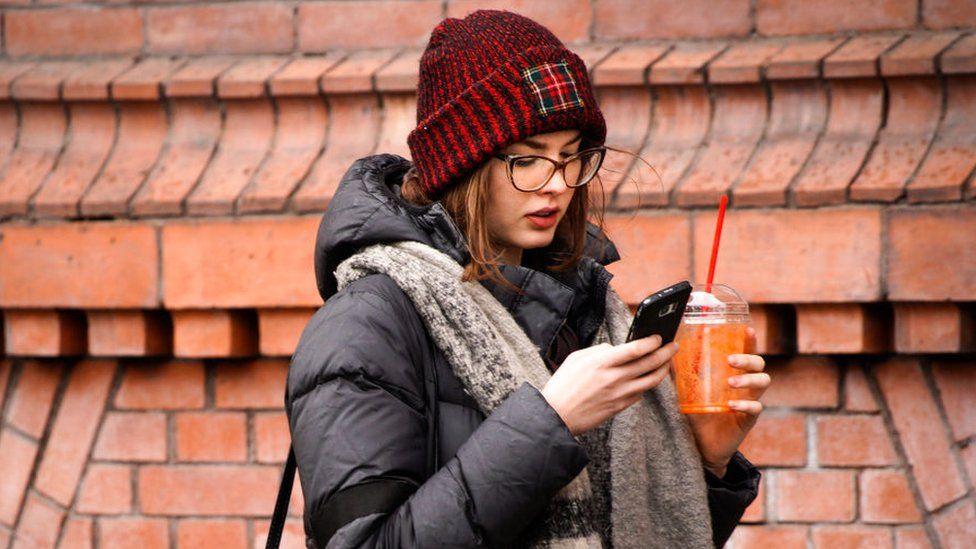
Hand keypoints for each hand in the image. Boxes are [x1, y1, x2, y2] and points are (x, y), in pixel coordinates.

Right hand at [541, 335, 676, 435]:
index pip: (635, 349)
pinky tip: (649, 377)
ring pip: (651, 380)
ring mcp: (620, 394)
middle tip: (673, 345)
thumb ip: (599, 351)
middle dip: (665, 352)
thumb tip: (616, 349)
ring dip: (663, 369)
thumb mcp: (576, 358)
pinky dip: (648, 383)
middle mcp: (615, 378)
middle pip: (649, 363)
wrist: (557, 415)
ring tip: (667, 362)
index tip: (659, 336)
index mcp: (602, 362)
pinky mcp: (620, 406)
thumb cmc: (563, 385)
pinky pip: (641, 393)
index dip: (651, 341)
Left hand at [685, 327, 769, 477]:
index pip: (746, 352)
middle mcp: (745, 384)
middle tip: (731, 360)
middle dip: (748, 358)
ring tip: (731, 382)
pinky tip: (731, 405)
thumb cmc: (699, 412)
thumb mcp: (688, 390)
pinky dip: (745, 404)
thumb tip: (667, 352)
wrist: (702, 444)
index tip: (747, 329)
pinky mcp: (748, 419)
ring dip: (749, 379)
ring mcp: (749, 400)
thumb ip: (681, 372)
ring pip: (764, 382)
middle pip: (760, 364)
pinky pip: (755, 408)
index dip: (750, 341)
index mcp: (734, 373)